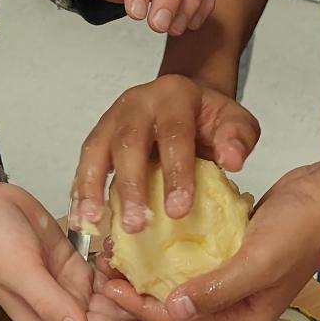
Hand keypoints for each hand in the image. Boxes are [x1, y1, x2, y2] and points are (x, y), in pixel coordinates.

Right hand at [0, 178, 175, 320]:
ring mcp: (74, 289)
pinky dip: (129, 273)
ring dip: (144, 301)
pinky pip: (112, 277)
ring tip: (180, 291)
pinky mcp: (78, 265)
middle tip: (188, 316)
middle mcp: (66, 312)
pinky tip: (150, 262)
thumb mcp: (20, 269)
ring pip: (119, 305)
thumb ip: (51, 302)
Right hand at [71, 73, 260, 232]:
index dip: (175, 172)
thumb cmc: (210, 119)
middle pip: (128, 142)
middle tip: (136, 224)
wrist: (186, 101)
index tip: (178, 210)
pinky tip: (81, 218)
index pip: (174, 133)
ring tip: (93, 222)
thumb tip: (232, 161)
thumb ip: (238, 137)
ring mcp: (113, 118)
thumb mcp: (235, 121)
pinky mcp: (99, 135)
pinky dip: (80, 190)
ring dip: (92, 188)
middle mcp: (138, 102)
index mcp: (174, 96)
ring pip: (96, 150)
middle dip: (130, 185)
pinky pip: (84, 161)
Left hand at [100, 161, 319, 320]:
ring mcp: (234, 281)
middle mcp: (237, 306)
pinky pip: (192, 263)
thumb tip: (175, 310)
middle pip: (177, 310)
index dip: (142, 308)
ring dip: (150, 276)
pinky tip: (146, 240)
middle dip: (139, 296)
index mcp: (244, 318)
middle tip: (104, 274)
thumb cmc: (302, 228)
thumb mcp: (260, 260)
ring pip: (181, 287)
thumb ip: (219, 288)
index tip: (110, 286)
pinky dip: (168, 257)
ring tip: (118, 257)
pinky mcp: (231, 256)